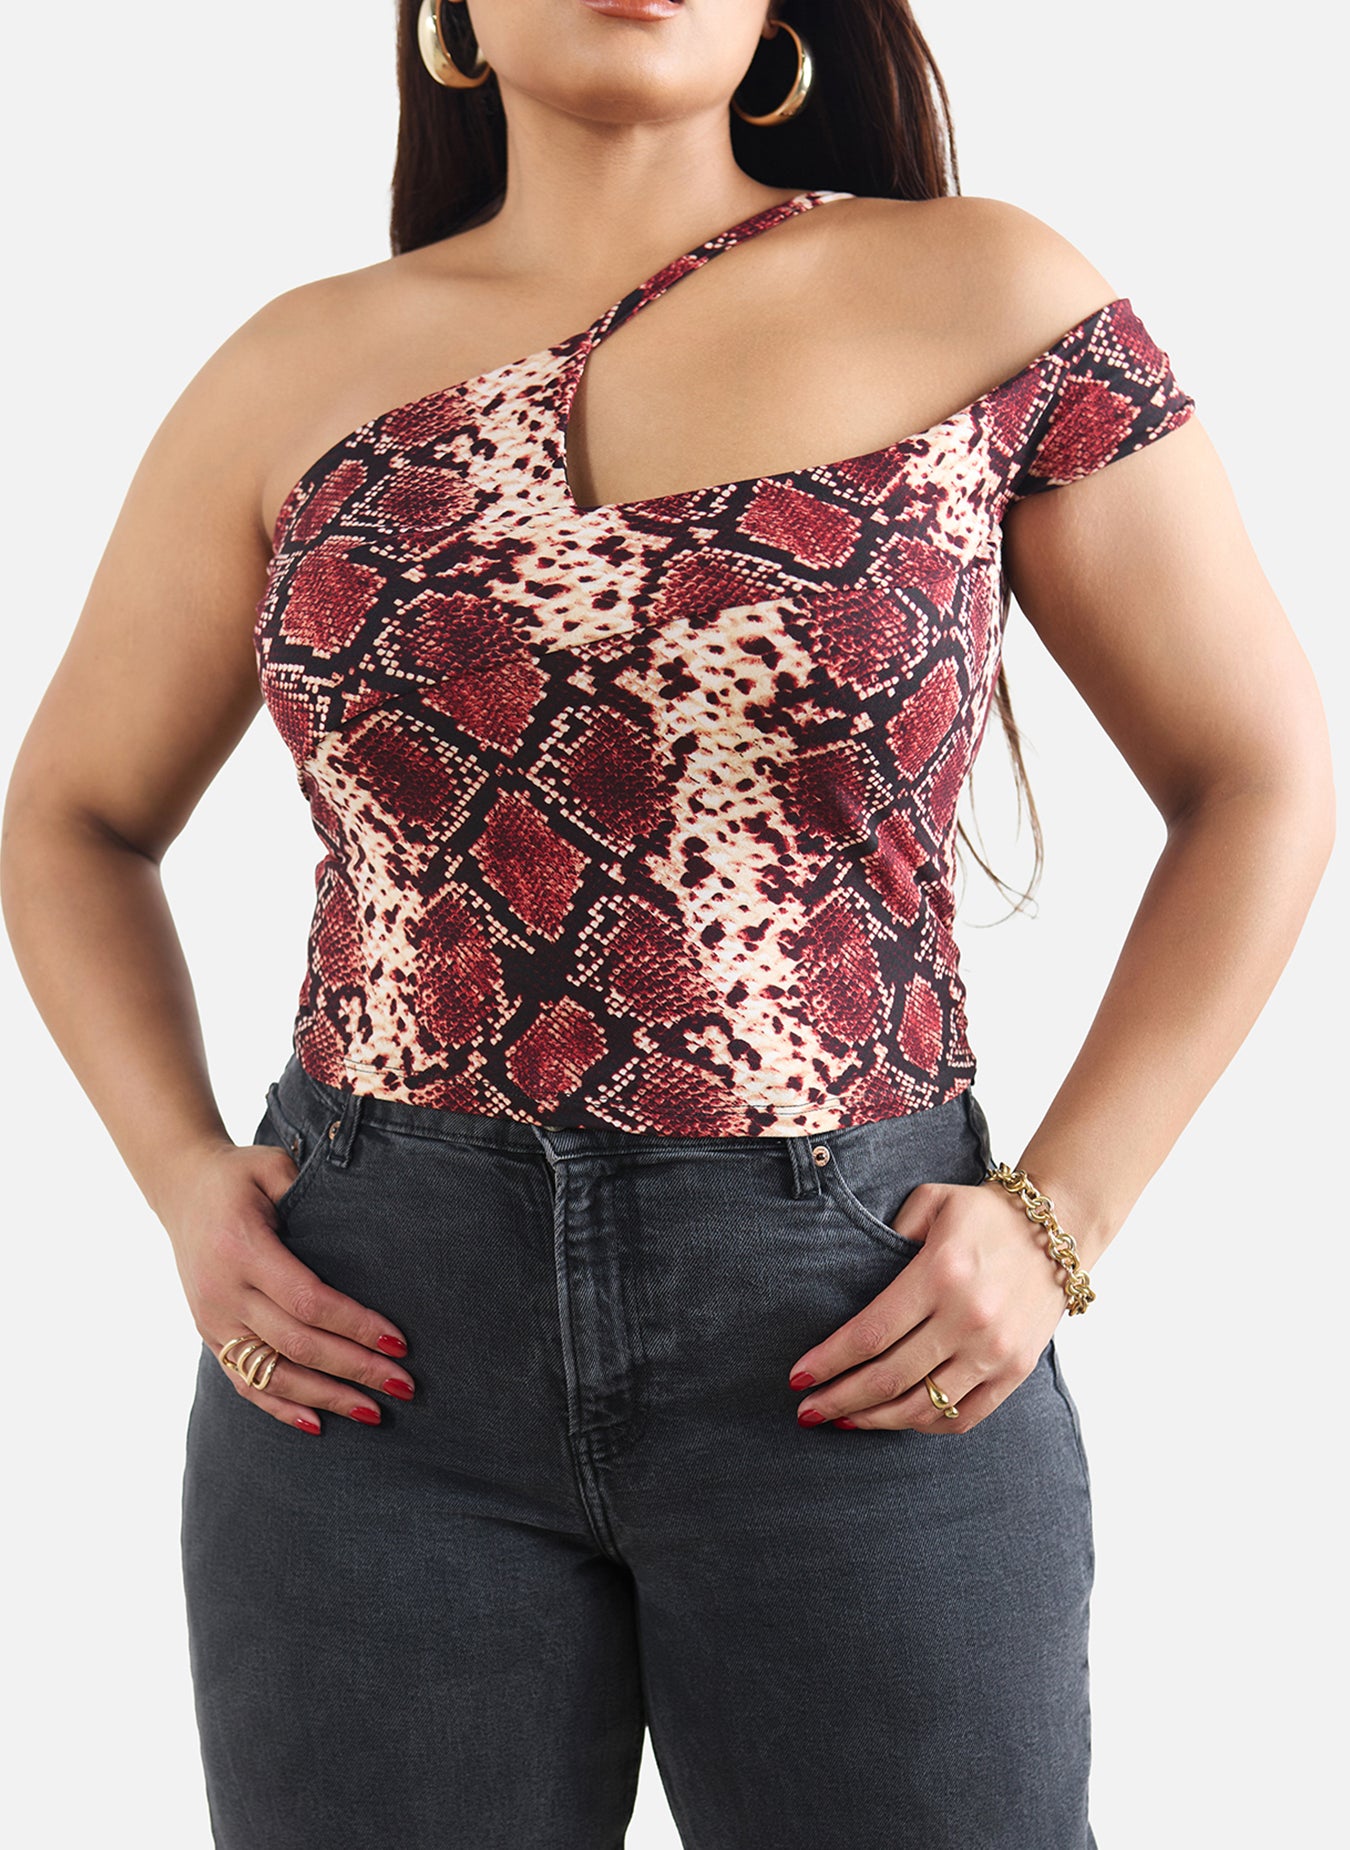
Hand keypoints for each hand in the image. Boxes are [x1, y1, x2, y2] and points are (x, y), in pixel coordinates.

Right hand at [158, 1136, 412, 1433]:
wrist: (181, 1191)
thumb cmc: (240, 1177)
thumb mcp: (270, 1166)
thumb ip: (306, 1189)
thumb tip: (360, 1219)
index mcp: (242, 1249)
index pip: (307, 1299)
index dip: (354, 1324)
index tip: (398, 1341)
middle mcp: (224, 1292)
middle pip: (297, 1343)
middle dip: (354, 1369)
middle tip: (404, 1385)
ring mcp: (213, 1320)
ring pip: (272, 1373)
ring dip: (326, 1397)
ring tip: (373, 1414)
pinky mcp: (210, 1336)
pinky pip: (245, 1382)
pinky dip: (280, 1407)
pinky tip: (317, 1424)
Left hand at [786, 1178, 1067, 1434]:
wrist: (1058, 1231)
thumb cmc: (984, 1214)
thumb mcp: (933, 1201)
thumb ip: (889, 1230)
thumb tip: (848, 1273)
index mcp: (940, 1275)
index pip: (870, 1333)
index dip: (829, 1361)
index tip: (798, 1377)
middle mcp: (968, 1319)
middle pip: (889, 1377)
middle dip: (839, 1399)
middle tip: (806, 1411)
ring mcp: (995, 1351)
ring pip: (923, 1406)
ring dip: (875, 1420)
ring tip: (843, 1420)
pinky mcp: (1016, 1371)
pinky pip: (963, 1417)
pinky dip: (924, 1425)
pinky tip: (896, 1420)